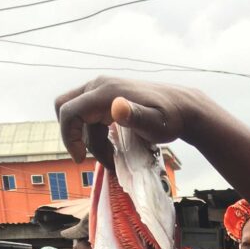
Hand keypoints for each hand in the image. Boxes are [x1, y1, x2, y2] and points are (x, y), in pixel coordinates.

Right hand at [54, 77, 200, 165]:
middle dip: (72, 136)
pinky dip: (96, 136)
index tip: (80, 159)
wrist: (183, 107)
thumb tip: (117, 107)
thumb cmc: (171, 118)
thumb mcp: (156, 123)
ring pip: (80, 117)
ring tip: (113, 161)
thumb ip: (136, 116)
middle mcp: (99, 86)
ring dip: (91, 141)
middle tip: (87, 158)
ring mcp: (103, 91)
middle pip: (66, 108)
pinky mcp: (108, 98)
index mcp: (106, 92)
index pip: (69, 111)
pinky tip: (114, 151)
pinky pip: (90, 117)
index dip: (68, 136)